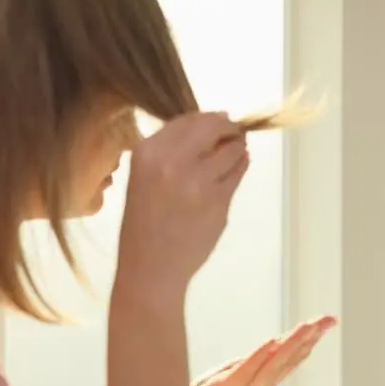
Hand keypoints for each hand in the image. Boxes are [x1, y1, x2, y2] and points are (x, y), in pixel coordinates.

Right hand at [117, 111, 248, 297]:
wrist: (151, 266)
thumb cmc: (144, 223)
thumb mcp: (143, 177)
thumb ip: (170, 151)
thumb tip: (207, 127)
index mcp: (147, 153)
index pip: (188, 119)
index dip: (208, 118)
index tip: (219, 122)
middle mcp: (172, 162)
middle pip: (214, 127)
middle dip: (228, 128)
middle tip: (233, 134)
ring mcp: (198, 182)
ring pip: (233, 149)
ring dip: (238, 148)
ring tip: (236, 153)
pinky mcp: (218, 202)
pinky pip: (238, 173)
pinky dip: (241, 166)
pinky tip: (237, 168)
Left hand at [191, 315, 336, 385]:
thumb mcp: (230, 377)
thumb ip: (251, 365)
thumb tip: (271, 348)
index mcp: (262, 385)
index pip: (291, 358)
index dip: (310, 340)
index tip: (326, 322)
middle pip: (289, 360)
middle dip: (310, 338)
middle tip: (329, 320)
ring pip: (274, 364)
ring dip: (293, 343)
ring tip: (309, 326)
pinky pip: (246, 371)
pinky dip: (260, 356)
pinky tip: (273, 342)